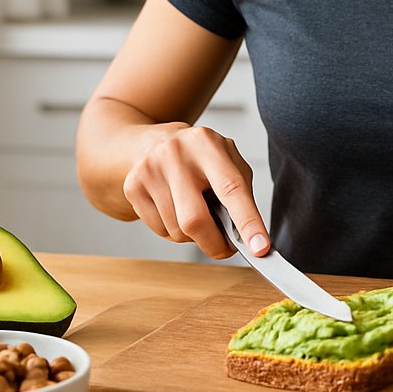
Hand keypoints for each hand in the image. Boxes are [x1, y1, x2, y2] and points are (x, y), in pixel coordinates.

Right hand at [120, 124, 268, 260]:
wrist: (153, 142)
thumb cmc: (200, 158)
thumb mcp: (228, 162)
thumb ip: (241, 195)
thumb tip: (250, 239)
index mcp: (207, 143)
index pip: (232, 188)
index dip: (248, 222)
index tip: (260, 248)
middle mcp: (175, 153)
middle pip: (195, 219)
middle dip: (215, 244)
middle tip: (226, 249)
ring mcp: (150, 169)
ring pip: (177, 230)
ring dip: (193, 235)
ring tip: (194, 210)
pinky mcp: (132, 186)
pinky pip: (160, 230)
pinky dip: (173, 231)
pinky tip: (174, 209)